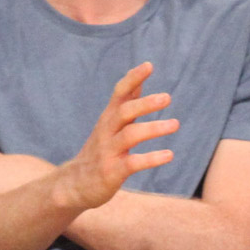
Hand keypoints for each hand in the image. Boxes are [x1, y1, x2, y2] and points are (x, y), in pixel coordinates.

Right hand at [51, 61, 178, 211]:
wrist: (74, 185)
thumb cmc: (99, 151)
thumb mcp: (109, 125)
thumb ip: (125, 103)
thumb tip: (139, 80)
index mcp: (108, 118)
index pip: (119, 93)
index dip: (133, 78)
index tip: (149, 65)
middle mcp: (106, 131)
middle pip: (123, 111)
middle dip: (144, 103)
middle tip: (167, 97)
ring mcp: (108, 152)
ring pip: (129, 135)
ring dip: (153, 128)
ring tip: (175, 124)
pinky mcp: (112, 172)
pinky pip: (132, 163)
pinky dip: (151, 158)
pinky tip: (169, 155)